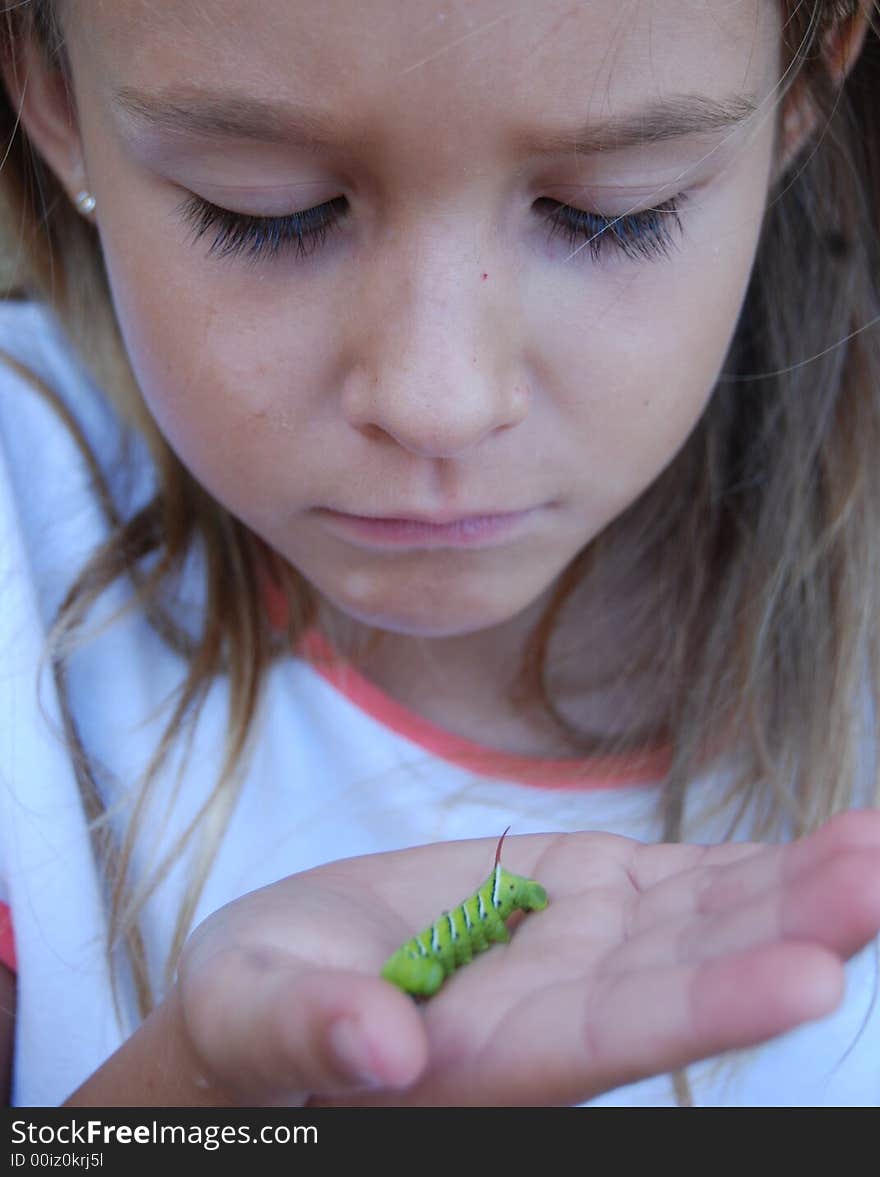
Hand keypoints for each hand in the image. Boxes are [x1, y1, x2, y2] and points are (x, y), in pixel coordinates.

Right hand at [177, 809, 879, 1105]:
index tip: (806, 979)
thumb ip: (313, 1029)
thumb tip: (381, 1051)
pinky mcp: (580, 898)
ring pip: (704, 922)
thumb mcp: (256, 1014)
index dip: (707, 1008)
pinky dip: (752, 867)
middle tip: (874, 881)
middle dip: (787, 933)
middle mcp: (558, 1016)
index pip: (611, 1039)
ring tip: (876, 848)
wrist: (282, 985)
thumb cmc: (253, 1014)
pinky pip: (681, 886)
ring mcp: (579, 952)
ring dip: (793, 889)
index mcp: (485, 1059)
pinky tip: (832, 845)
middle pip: (689, 977)